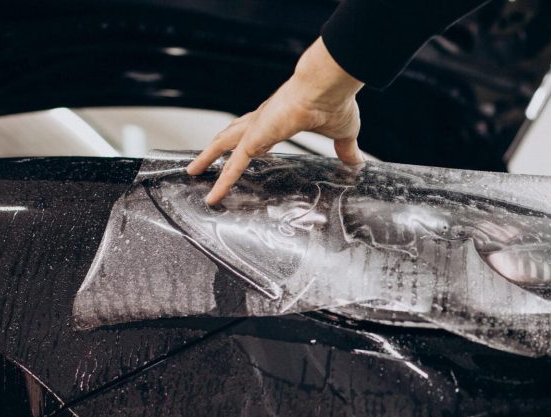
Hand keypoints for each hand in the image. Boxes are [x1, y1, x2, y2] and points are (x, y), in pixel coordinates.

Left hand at [187, 37, 364, 204]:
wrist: (327, 86)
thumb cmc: (334, 102)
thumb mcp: (343, 133)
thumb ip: (346, 149)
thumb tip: (357, 163)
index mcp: (281, 118)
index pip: (258, 132)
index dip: (249, 142)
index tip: (245, 150)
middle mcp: (263, 120)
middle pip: (233, 135)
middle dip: (217, 147)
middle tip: (204, 159)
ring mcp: (256, 128)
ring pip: (224, 145)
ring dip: (208, 158)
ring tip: (193, 171)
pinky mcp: (255, 139)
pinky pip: (233, 165)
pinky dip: (222, 181)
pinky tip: (213, 195)